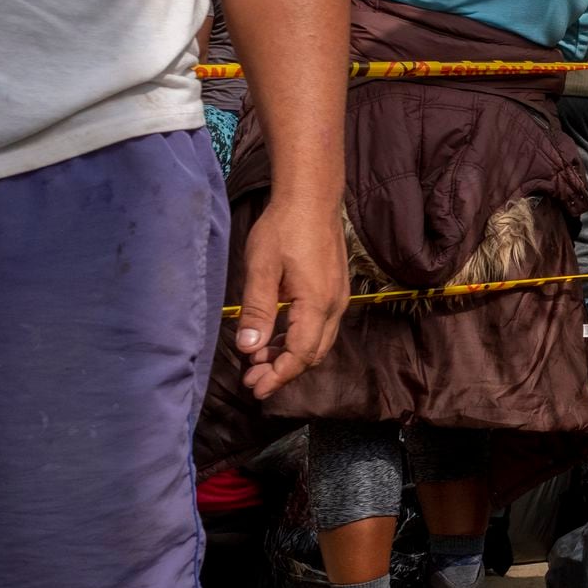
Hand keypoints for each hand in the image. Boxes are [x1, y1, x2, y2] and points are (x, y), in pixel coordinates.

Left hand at [234, 193, 348, 398]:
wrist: (312, 199)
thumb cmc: (284, 229)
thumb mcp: (261, 268)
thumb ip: (257, 310)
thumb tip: (249, 347)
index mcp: (317, 304)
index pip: (301, 354)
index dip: (279, 375)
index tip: (255, 388)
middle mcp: (334, 306)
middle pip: (313, 354)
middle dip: (284, 371)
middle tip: (252, 379)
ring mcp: (338, 298)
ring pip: (318, 342)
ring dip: (290, 355)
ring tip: (258, 359)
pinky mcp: (334, 290)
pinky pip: (320, 326)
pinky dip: (298, 339)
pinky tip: (276, 336)